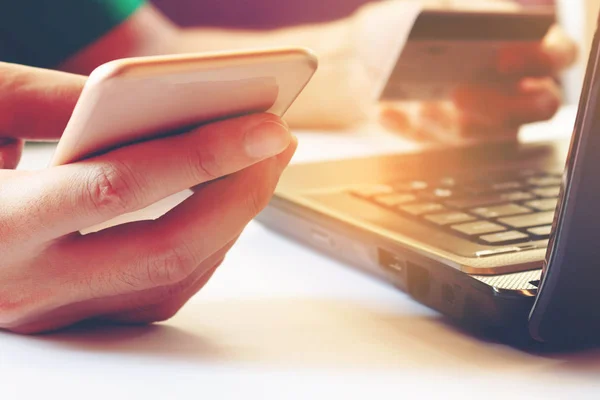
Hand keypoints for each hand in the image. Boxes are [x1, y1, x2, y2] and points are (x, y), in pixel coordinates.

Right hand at [0, 63, 295, 333]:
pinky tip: (224, 202)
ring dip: (232, 219)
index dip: (200, 154)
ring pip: (174, 278)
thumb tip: (146, 100)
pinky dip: (207, 245)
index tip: (264, 123)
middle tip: (278, 141)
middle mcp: (30, 282)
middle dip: (239, 193)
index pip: (118, 189)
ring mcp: (60, 310)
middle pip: (167, 250)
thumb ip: (52, 99)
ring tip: (261, 163)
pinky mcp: (81, 316)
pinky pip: (163, 291)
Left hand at [348, 1, 576, 141]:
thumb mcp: (431, 8)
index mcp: (523, 47)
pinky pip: (431, 144)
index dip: (542, 59)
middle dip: (496, 103)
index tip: (503, 58)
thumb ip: (456, 15)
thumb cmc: (412, 26)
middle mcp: (513, 90)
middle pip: (534, 108)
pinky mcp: (448, 144)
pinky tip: (387, 111)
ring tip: (417, 102)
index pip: (559, 55)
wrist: (369, 57)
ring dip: (444, 118)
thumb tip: (456, 21)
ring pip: (478, 133)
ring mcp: (483, 122)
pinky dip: (407, 127)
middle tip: (458, 92)